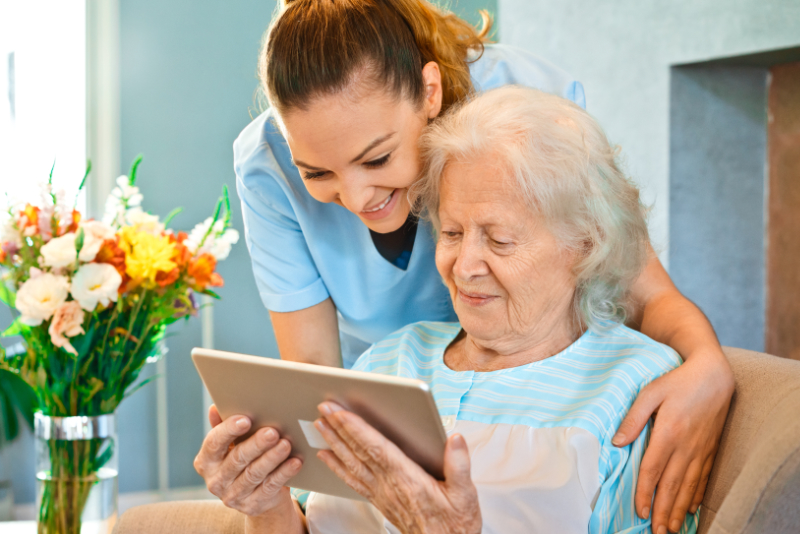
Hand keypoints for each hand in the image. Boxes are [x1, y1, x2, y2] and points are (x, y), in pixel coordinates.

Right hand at [193, 405, 302, 517]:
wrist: (257, 495)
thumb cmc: (244, 459)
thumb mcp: (232, 444)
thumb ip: (223, 426)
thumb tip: (215, 407)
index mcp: (206, 461)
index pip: (214, 443)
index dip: (228, 430)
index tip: (246, 419)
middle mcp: (216, 481)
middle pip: (237, 459)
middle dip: (256, 444)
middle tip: (273, 432)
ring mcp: (233, 496)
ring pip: (254, 474)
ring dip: (271, 458)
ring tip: (286, 444)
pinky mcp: (253, 506)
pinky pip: (270, 487)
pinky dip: (283, 473)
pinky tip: (295, 462)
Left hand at [315, 402, 480, 533]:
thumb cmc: (454, 524)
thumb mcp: (465, 495)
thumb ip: (460, 465)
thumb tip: (455, 438)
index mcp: (408, 479)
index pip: (376, 449)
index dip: (357, 429)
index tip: (341, 413)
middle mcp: (389, 486)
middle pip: (358, 453)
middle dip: (339, 429)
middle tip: (323, 408)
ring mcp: (381, 494)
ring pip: (352, 465)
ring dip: (334, 444)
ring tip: (320, 426)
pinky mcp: (379, 500)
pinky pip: (353, 480)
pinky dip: (337, 467)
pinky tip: (327, 457)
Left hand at [612, 350, 733, 532]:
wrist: (713, 375)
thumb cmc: (677, 381)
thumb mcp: (650, 392)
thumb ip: (633, 418)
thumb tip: (617, 442)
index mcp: (668, 433)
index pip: (653, 470)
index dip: (645, 492)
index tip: (639, 511)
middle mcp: (686, 446)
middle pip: (672, 485)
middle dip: (663, 510)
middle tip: (657, 531)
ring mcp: (700, 450)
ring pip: (688, 486)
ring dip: (678, 509)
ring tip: (671, 527)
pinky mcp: (710, 449)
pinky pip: (703, 478)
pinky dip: (696, 495)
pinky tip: (690, 508)